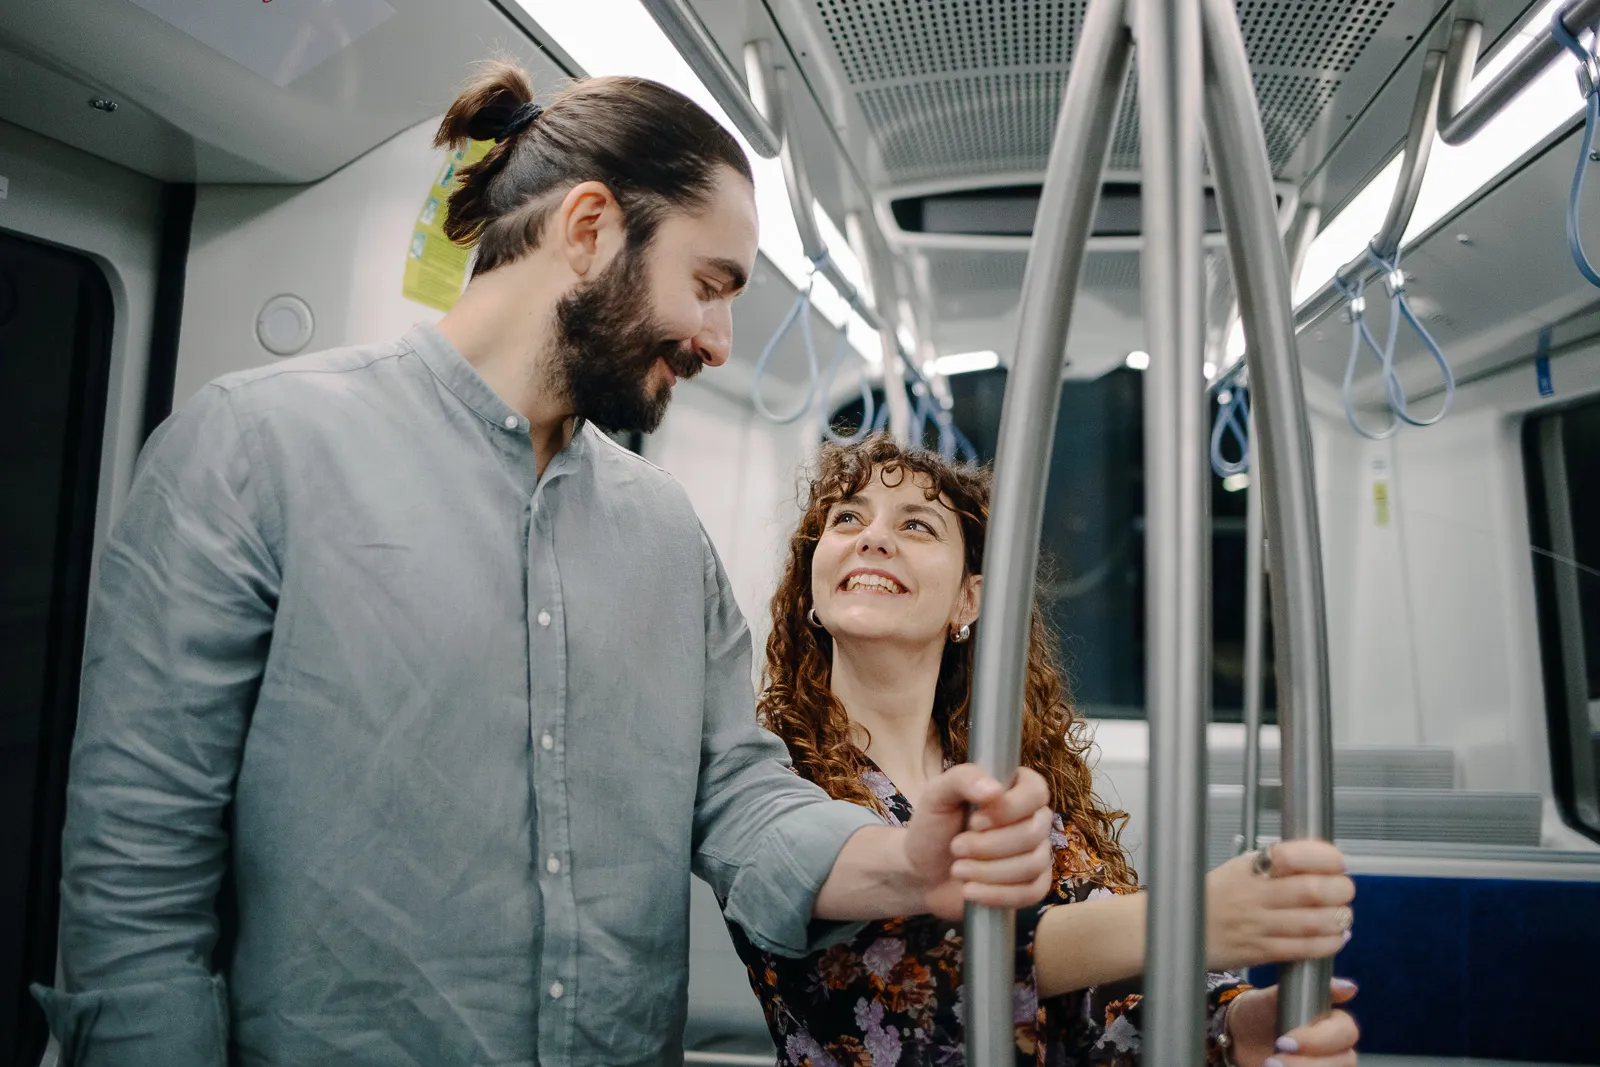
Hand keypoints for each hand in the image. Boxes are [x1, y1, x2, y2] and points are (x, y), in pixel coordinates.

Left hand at [903, 763, 1052, 920]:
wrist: (922, 873)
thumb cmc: (932, 828)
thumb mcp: (937, 795)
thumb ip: (963, 779)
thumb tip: (995, 790)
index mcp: (1015, 789)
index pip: (1036, 792)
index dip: (1010, 809)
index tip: (975, 821)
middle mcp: (1032, 819)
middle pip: (1033, 833)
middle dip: (989, 846)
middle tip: (956, 847)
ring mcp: (1035, 853)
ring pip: (1033, 864)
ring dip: (989, 871)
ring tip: (957, 869)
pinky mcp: (1031, 886)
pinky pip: (1033, 892)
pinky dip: (998, 894)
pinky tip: (970, 891)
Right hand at [1206, 839, 1353, 971]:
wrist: (1179, 927)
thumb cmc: (1214, 897)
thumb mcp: (1238, 869)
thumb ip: (1276, 864)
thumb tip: (1322, 862)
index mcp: (1250, 866)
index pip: (1294, 854)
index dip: (1324, 857)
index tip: (1337, 861)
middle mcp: (1254, 893)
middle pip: (1312, 890)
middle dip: (1340, 890)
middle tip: (1345, 890)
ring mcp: (1257, 924)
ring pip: (1313, 921)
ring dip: (1338, 919)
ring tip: (1342, 915)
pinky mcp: (1260, 951)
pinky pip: (1303, 948)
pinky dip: (1327, 943)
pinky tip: (1334, 938)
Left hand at [1224, 978, 1359, 1066]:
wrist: (1238, 1034)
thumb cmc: (1259, 1010)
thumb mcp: (1273, 997)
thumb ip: (1303, 989)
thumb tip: (1349, 988)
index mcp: (1335, 1022)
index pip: (1346, 1032)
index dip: (1319, 1040)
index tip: (1284, 1042)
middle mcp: (1338, 1047)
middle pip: (1344, 1061)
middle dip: (1307, 1063)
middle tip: (1273, 1061)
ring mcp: (1328, 1064)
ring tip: (1269, 1065)